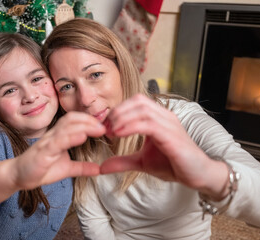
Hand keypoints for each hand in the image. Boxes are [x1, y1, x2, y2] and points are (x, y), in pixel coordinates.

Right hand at [13, 111, 105, 189]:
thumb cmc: (40, 168)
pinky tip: (81, 137)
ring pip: (66, 128)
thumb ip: (81, 167)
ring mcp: (47, 143)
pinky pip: (57, 142)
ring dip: (83, 126)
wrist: (18, 176)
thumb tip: (99, 169)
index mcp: (59, 136)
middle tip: (105, 126)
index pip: (74, 120)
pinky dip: (70, 138)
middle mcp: (53, 135)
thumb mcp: (66, 169)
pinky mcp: (43, 152)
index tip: (103, 126)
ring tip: (98, 129)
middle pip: (72, 120)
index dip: (89, 120)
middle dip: (89, 121)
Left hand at [100, 94, 221, 190]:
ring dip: (123, 118)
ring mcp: (169, 124)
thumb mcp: (141, 162)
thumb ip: (122, 161)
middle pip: (137, 100)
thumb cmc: (172, 164)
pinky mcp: (172, 136)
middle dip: (118, 112)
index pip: (135, 102)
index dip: (117, 110)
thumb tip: (102, 167)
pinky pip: (149, 124)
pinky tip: (120, 135)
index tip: (105, 126)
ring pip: (142, 109)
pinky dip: (131, 126)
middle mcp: (164, 116)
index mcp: (158, 117)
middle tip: (105, 128)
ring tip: (111, 131)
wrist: (198, 176)